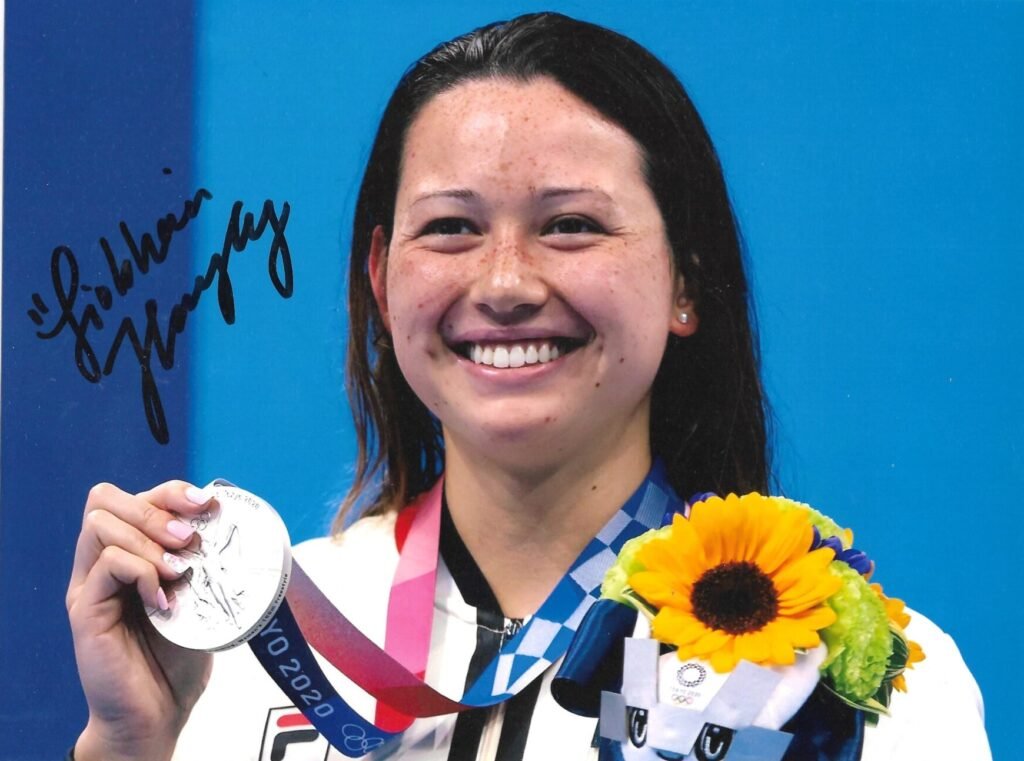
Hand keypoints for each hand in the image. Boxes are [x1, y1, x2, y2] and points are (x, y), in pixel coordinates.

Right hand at [67, 481, 215, 760]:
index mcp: (131, 553)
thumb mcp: (201, 599)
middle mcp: (104, 563)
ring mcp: (91, 585)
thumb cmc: (178, 659)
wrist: (158, 714)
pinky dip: (142, 572)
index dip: (172, 491)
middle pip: (106, 499)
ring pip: (101, 524)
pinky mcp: (85, 611)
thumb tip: (234, 522)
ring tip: (180, 570)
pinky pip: (106, 565)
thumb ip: (206, 563)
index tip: (207, 504)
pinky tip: (164, 600)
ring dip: (149, 538)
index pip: (138, 496)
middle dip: (156, 507)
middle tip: (190, 538)